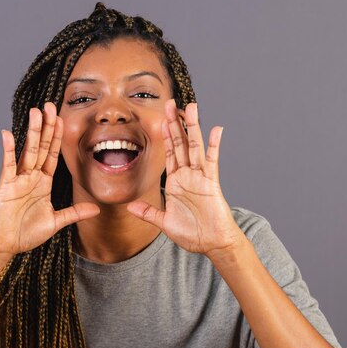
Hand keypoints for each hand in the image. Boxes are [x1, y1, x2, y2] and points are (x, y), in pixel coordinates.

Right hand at [0, 102, 99, 256]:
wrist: (5, 245)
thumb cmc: (26, 233)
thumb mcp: (56, 221)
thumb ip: (74, 213)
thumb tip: (96, 209)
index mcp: (43, 182)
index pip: (52, 154)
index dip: (57, 137)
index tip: (62, 119)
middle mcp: (31, 176)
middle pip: (41, 147)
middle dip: (46, 127)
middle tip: (50, 105)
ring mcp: (18, 179)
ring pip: (28, 151)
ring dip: (32, 132)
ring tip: (36, 112)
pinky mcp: (6, 186)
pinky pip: (8, 165)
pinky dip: (7, 150)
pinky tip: (7, 134)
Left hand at [127, 100, 243, 255]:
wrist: (212, 244)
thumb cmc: (193, 233)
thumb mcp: (164, 222)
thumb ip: (149, 212)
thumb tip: (130, 206)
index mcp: (176, 181)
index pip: (169, 153)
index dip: (165, 135)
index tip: (161, 118)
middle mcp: (188, 175)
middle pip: (181, 143)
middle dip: (174, 123)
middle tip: (170, 103)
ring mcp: (200, 177)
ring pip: (195, 146)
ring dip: (192, 126)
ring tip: (191, 106)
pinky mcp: (211, 183)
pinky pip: (212, 161)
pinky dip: (214, 145)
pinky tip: (216, 129)